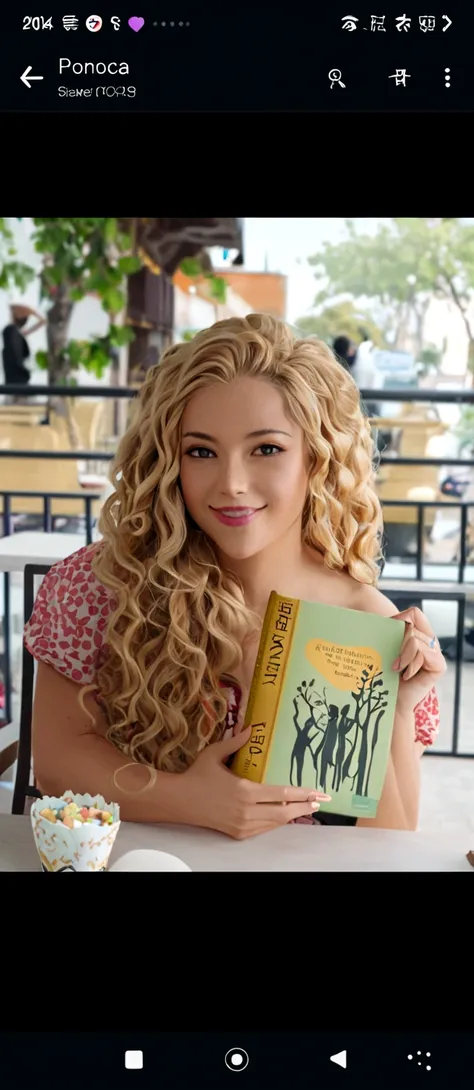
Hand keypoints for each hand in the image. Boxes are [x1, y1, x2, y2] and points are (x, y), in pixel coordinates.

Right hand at [178, 726, 330, 839]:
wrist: (180, 801)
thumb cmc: (197, 775)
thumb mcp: (214, 754)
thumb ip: (235, 742)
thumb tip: (250, 727)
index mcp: (245, 790)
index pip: (281, 793)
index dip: (303, 794)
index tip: (318, 793)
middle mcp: (246, 810)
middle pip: (284, 812)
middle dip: (304, 807)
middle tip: (319, 802)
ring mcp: (242, 824)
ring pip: (275, 822)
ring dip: (292, 815)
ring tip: (306, 807)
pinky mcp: (237, 833)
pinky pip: (264, 829)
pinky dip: (276, 822)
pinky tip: (284, 814)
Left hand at [391, 606, 446, 710]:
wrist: (389, 701)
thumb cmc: (382, 674)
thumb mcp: (384, 648)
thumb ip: (387, 632)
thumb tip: (371, 618)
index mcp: (418, 634)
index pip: (414, 613)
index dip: (400, 619)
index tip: (389, 634)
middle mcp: (429, 641)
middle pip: (412, 625)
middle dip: (398, 642)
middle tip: (393, 661)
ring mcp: (436, 653)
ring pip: (415, 639)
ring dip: (402, 655)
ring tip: (397, 668)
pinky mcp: (439, 665)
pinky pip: (424, 652)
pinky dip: (411, 663)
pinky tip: (406, 675)